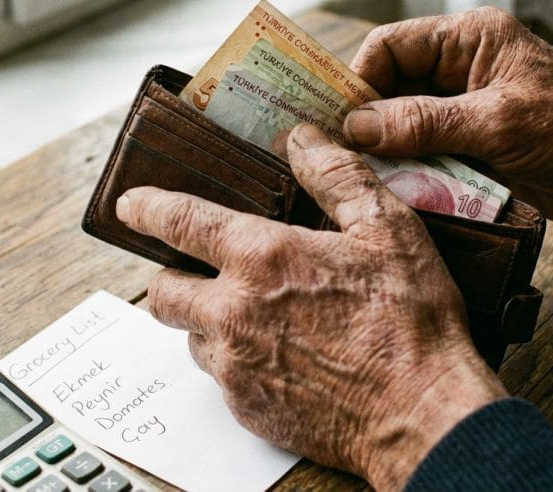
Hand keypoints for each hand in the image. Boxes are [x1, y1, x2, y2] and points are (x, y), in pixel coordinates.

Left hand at [116, 124, 506, 489]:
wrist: (422, 416)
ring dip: (211, 323)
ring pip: (192, 338)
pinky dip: (239, 363)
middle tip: (204, 273)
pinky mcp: (247, 409)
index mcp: (262, 258)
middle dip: (172, 276)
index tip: (130, 206)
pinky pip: (223, 380)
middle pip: (163, 291)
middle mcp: (234, 313)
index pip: (180, 222)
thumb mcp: (387, 228)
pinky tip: (285, 358)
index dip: (148, 209)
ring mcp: (236, 367)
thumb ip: (337, 175)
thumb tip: (301, 138)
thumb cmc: (410, 320)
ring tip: (261, 318)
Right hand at [346, 7, 552, 229]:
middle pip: (389, 88)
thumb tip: (358, 127)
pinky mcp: (468, 146)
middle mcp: (459, 69)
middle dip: (367, 122)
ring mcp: (462, 110)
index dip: (359, 81)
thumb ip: (426, 122)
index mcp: (468, 40)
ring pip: (400, 125)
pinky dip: (408, 173)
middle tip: (342, 158)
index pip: (391, 47)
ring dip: (386, 152)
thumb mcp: (500, 122)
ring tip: (365, 179)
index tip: (340, 123)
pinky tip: (394, 192)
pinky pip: (422, 155)